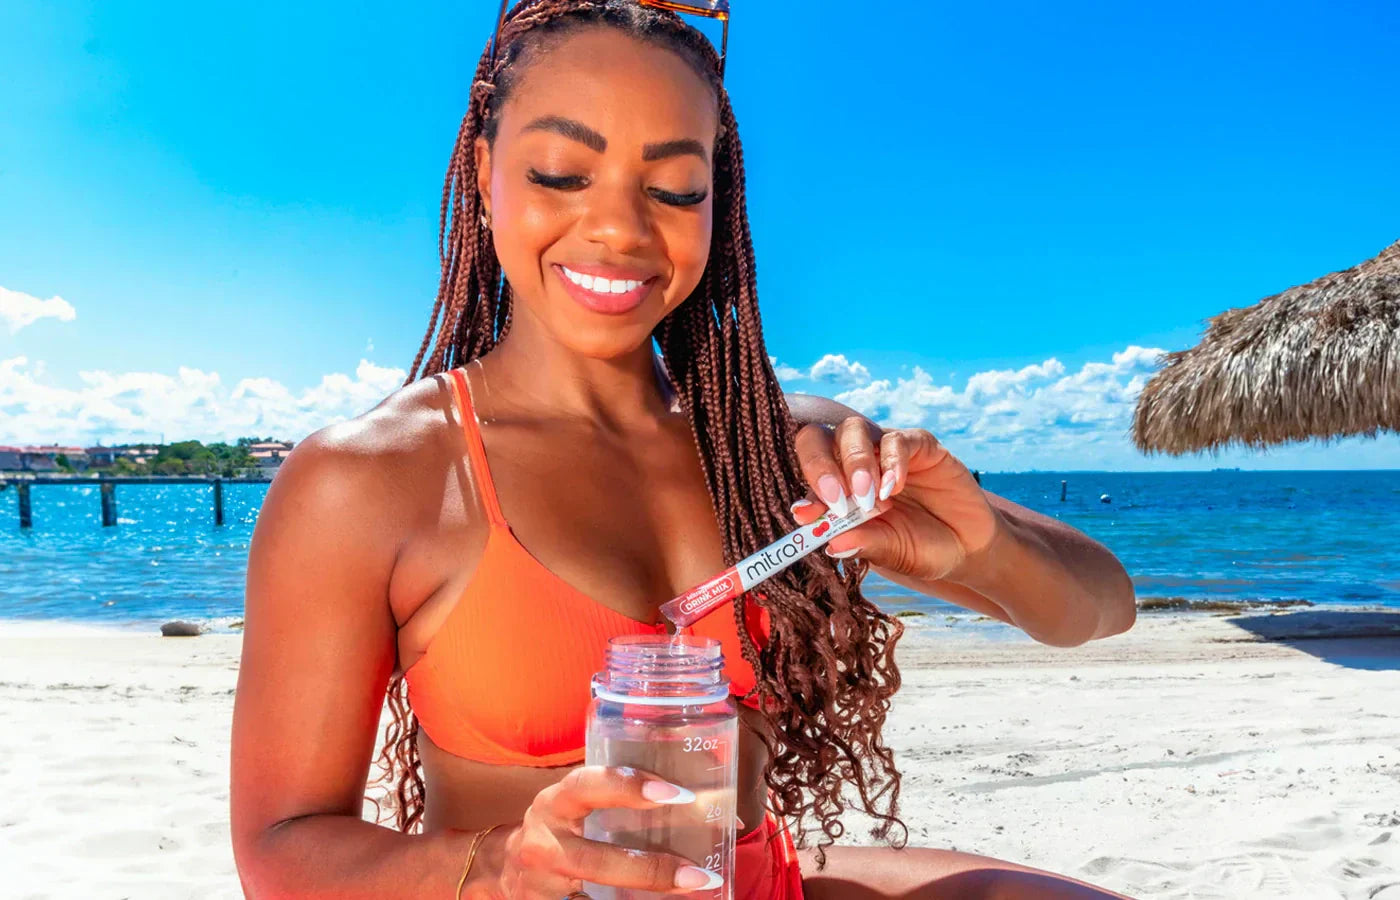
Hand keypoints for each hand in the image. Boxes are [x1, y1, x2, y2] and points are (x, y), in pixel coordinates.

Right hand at [487, 765, 721, 897]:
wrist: (500, 867)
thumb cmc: (560, 827)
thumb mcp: (577, 803)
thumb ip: (624, 798)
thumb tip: (717, 807)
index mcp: (555, 802)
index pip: (587, 785)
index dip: (628, 786)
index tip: (676, 794)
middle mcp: (544, 842)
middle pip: (594, 861)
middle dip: (649, 869)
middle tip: (697, 873)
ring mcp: (541, 883)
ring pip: (591, 895)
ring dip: (644, 895)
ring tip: (690, 891)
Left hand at [792, 418, 1001, 583]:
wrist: (967, 547)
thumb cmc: (921, 549)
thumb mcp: (891, 553)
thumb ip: (864, 543)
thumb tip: (832, 544)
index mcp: (838, 488)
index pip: (808, 477)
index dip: (804, 492)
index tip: (806, 515)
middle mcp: (854, 463)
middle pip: (819, 438)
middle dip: (819, 465)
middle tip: (836, 498)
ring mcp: (885, 450)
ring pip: (854, 429)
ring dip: (854, 462)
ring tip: (867, 498)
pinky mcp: (920, 445)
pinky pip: (897, 439)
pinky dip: (891, 461)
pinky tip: (894, 488)